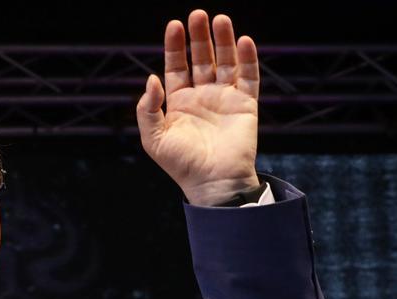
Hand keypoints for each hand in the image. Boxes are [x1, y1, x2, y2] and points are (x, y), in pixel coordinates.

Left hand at [137, 10, 261, 205]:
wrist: (212, 183)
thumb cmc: (180, 164)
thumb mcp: (153, 138)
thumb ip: (148, 108)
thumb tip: (151, 78)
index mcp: (178, 102)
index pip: (176, 66)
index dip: (175, 46)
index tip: (174, 25)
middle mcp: (201, 95)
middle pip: (201, 58)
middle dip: (199, 36)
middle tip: (198, 14)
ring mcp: (225, 98)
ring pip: (225, 62)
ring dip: (224, 40)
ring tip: (220, 19)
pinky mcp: (246, 104)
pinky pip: (248, 77)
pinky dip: (247, 59)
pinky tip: (244, 41)